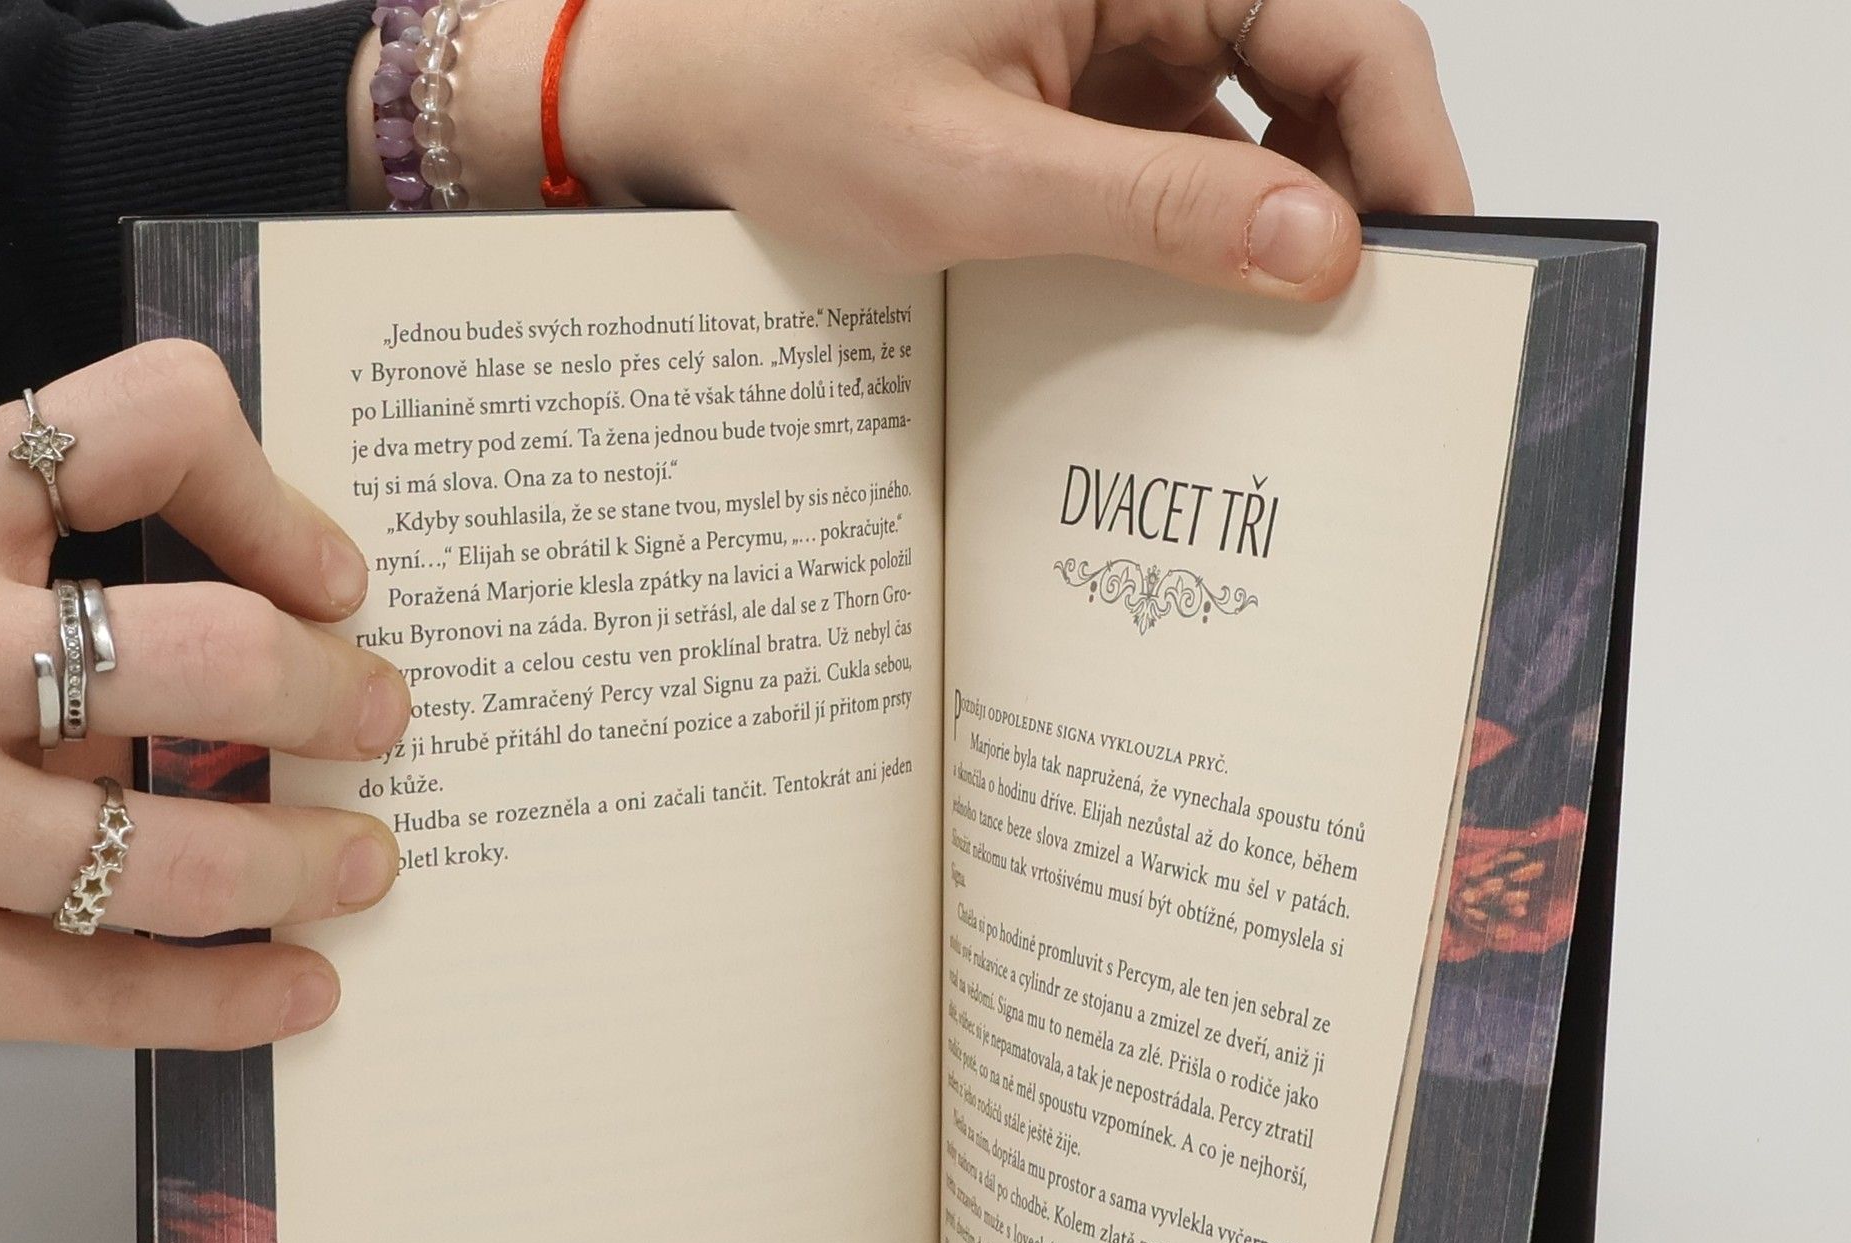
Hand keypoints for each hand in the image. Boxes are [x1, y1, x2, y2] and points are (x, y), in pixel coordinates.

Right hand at [0, 341, 410, 1049]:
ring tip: (365, 867)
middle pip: (207, 654)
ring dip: (300, 863)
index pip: (142, 427)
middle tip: (383, 718)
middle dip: (328, 694)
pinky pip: (93, 993)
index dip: (269, 494)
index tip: (334, 578)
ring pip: (168, 851)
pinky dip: (219, 1000)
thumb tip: (236, 652)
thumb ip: (13, 580)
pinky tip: (299, 992)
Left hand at [552, 0, 1470, 298]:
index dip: (1410, 149)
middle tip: (1367, 330)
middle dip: (1355, 195)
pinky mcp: (1085, 87)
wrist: (674, 99)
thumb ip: (1158, 205)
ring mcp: (1119, 30)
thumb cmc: (784, 100)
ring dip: (1281, 223)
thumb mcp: (980, 174)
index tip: (1437, 262)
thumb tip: (1319, 247)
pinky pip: (1188, 152)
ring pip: (1263, 119)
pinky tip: (1204, 311)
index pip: (1347, 26)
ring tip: (1290, 342)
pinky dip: (1207, 229)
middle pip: (1321, 71)